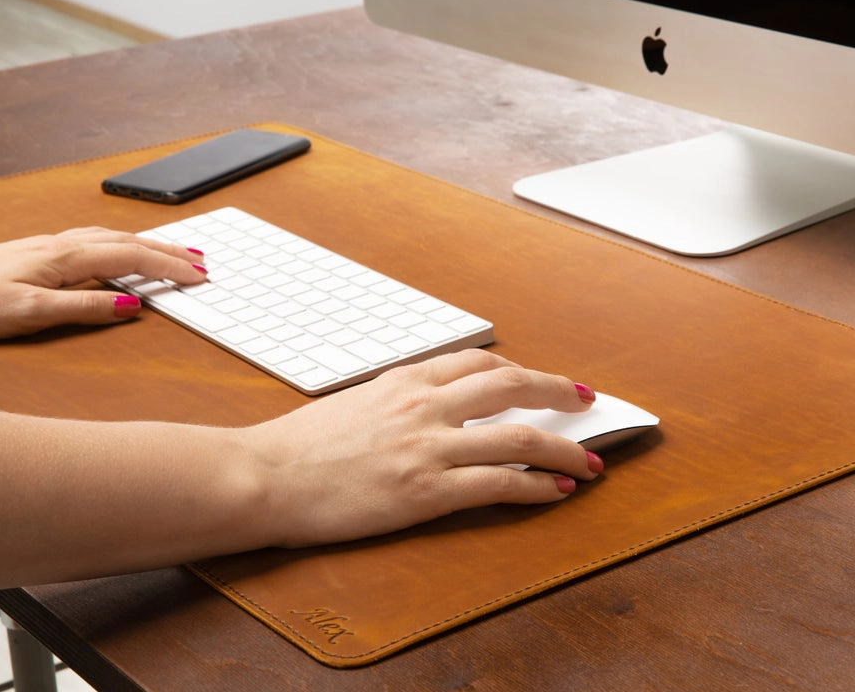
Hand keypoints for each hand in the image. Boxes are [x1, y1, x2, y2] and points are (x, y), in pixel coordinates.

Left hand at [0, 227, 206, 338]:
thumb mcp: (31, 314)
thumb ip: (85, 308)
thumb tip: (132, 307)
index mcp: (67, 258)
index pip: (133, 258)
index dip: (171, 267)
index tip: (200, 277)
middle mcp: (63, 245)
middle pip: (130, 242)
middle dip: (171, 251)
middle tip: (203, 263)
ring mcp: (51, 246)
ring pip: (114, 239)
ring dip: (150, 245)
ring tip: (176, 253)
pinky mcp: (39, 253)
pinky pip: (96, 242)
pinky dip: (123, 245)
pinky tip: (122, 251)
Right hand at [244, 349, 603, 547]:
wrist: (264, 478)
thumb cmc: (299, 446)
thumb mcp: (355, 403)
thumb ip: (398, 399)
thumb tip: (431, 404)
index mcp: (405, 380)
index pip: (480, 362)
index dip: (523, 371)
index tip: (545, 382)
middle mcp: (424, 405)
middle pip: (512, 386)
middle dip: (558, 392)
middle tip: (587, 403)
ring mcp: (428, 447)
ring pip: (519, 436)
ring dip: (565, 449)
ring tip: (590, 462)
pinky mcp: (426, 491)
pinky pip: (499, 483)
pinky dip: (537, 487)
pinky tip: (556, 492)